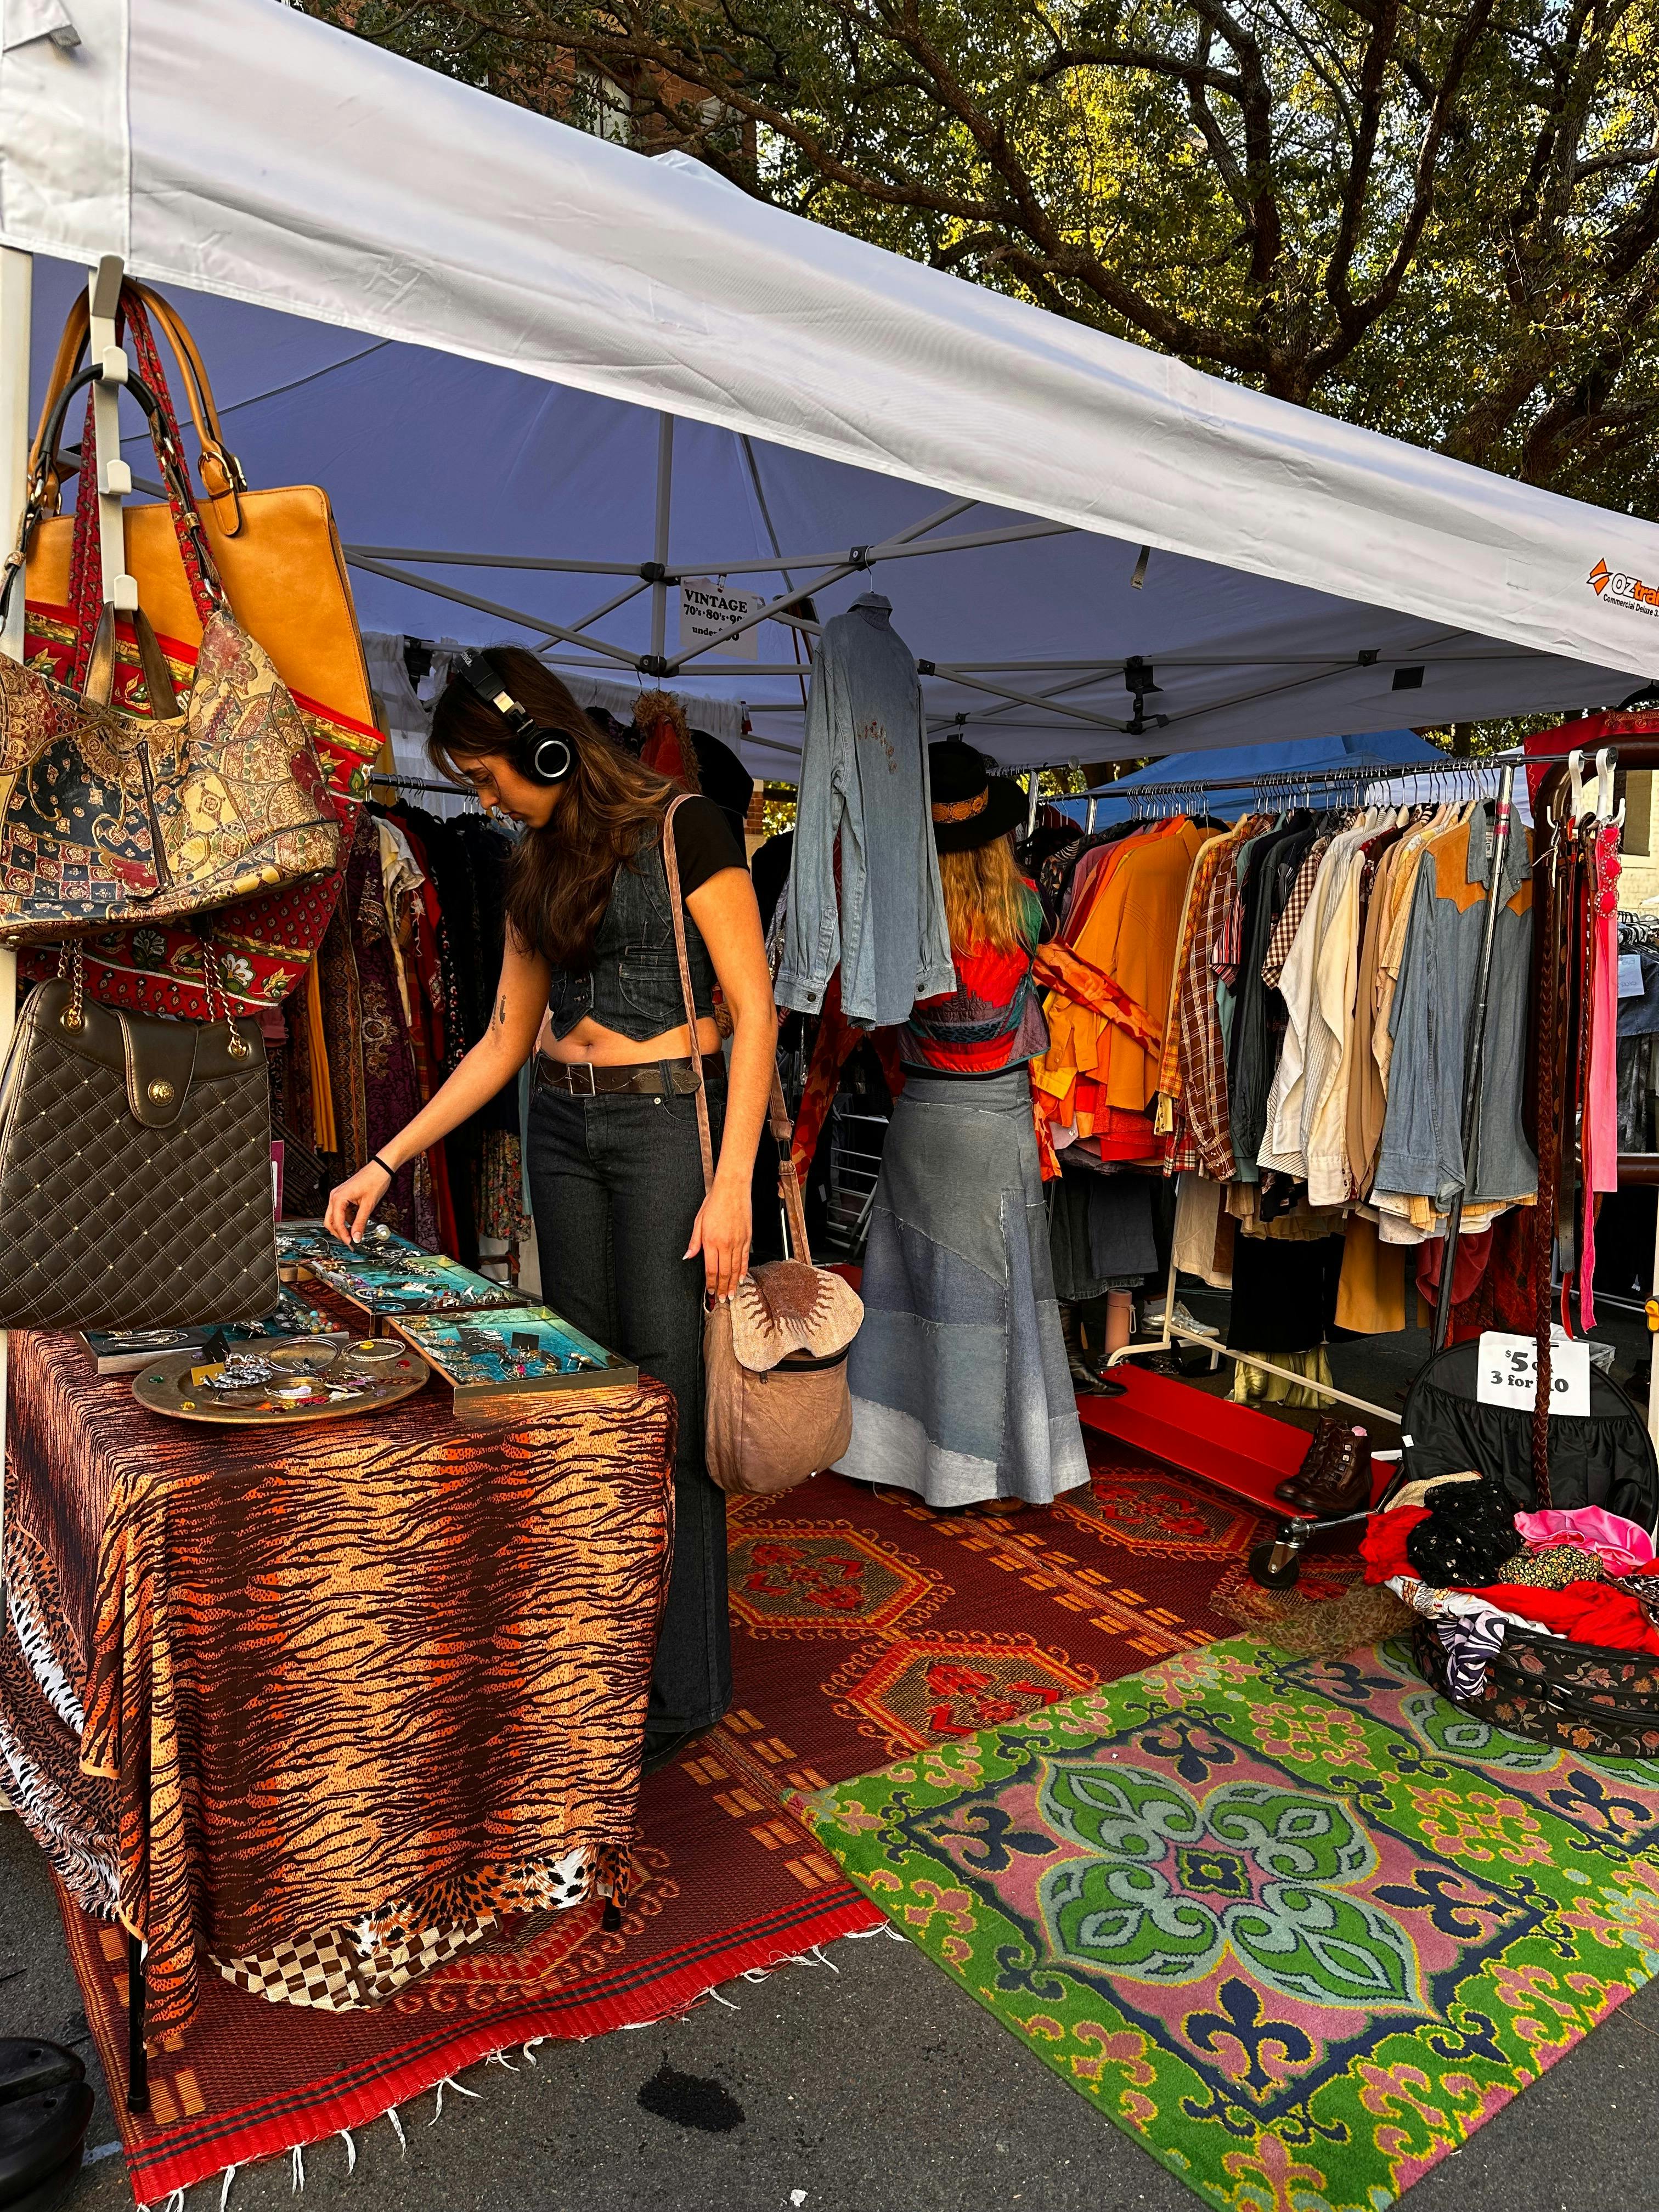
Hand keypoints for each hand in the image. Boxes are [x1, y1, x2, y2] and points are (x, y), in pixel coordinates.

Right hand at [325, 1158, 393, 1244]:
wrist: (381, 1168)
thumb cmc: (375, 1181)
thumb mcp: (368, 1205)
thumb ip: (360, 1223)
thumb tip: (356, 1237)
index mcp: (338, 1197)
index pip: (336, 1222)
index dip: (343, 1235)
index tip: (351, 1243)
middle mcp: (335, 1196)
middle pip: (330, 1221)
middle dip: (339, 1232)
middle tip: (350, 1240)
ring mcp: (338, 1195)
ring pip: (334, 1216)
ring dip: (343, 1226)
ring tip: (355, 1233)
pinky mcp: (343, 1195)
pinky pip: (341, 1211)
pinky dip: (347, 1219)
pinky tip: (356, 1222)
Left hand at [685, 1179, 751, 1299]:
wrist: (732, 1189)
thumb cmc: (714, 1202)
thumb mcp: (698, 1221)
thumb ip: (694, 1242)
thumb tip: (687, 1256)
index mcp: (711, 1240)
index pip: (711, 1269)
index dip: (711, 1283)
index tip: (710, 1292)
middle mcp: (725, 1243)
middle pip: (724, 1272)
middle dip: (722, 1288)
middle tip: (722, 1299)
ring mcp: (738, 1241)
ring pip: (736, 1269)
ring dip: (733, 1284)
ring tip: (732, 1294)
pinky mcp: (747, 1238)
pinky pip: (745, 1259)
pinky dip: (744, 1271)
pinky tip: (742, 1279)